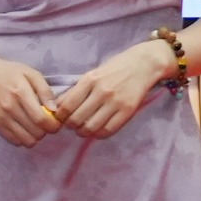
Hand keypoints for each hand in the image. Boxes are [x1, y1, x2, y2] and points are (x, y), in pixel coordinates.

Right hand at [0, 49, 65, 148]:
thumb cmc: (10, 73)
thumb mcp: (31, 74)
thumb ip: (45, 90)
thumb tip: (54, 109)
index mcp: (21, 92)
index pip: (41, 119)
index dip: (53, 126)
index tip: (56, 123)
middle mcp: (10, 107)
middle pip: (36, 132)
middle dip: (46, 130)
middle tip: (45, 122)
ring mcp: (2, 117)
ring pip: (27, 140)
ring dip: (35, 136)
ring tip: (34, 126)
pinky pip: (15, 141)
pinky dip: (23, 138)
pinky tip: (23, 127)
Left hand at [51, 44, 174, 138]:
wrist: (143, 65)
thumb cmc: (115, 68)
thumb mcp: (92, 74)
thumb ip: (76, 90)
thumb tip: (57, 106)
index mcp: (89, 80)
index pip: (67, 105)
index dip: (60, 116)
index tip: (60, 118)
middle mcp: (101, 91)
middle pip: (77, 119)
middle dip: (70, 126)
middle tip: (71, 125)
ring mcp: (115, 102)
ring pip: (92, 127)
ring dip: (83, 132)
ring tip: (82, 130)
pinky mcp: (128, 111)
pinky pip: (108, 130)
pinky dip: (99, 135)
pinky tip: (96, 131)